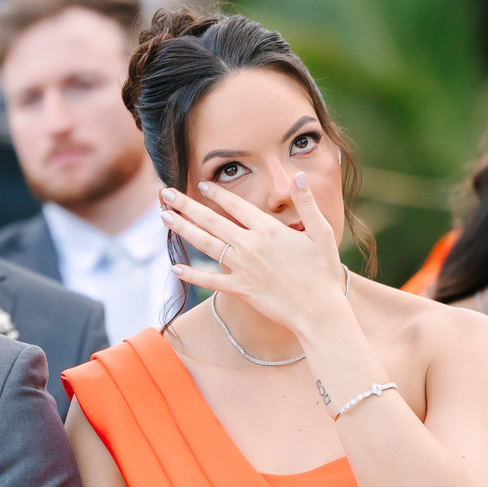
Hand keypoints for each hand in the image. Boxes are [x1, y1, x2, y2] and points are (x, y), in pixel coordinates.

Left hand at [161, 172, 344, 336]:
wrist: (318, 310)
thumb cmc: (323, 271)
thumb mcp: (322, 232)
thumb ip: (307, 203)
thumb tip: (295, 176)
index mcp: (268, 230)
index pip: (236, 206)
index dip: (217, 194)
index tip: (201, 185)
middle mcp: (250, 246)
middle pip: (211, 221)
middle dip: (186, 205)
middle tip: (165, 194)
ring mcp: (242, 268)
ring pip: (205, 245)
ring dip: (182, 229)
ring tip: (164, 217)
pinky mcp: (239, 289)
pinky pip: (210, 280)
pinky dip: (192, 274)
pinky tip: (175, 266)